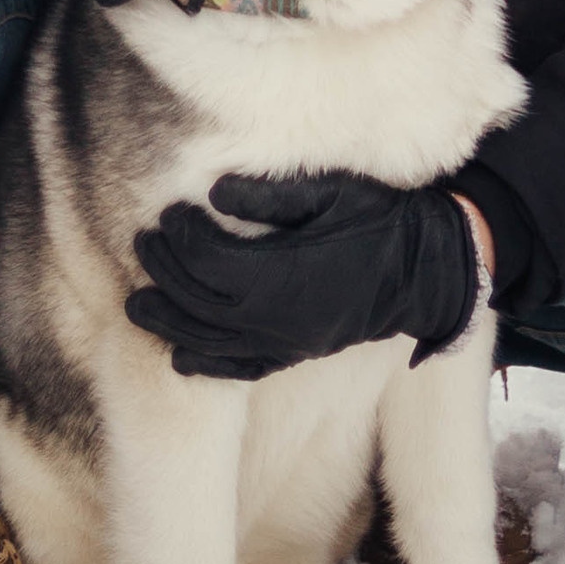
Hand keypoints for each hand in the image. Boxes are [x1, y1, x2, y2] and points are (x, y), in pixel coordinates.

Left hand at [127, 170, 483, 380]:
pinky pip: (240, 372)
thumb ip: (271, 196)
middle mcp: (279, 315)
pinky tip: (179, 358)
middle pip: (201, 302)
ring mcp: (286, 341)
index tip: (166, 216)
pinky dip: (205, 368)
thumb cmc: (380, 220)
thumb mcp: (332, 193)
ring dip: (168, 324)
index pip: (210, 261)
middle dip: (165, 274)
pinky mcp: (296, 354)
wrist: (427, 270)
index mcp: (285, 271)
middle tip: (144, 244)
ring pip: (210, 342)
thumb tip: (214, 192)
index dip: (181, 239)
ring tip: (138, 305)